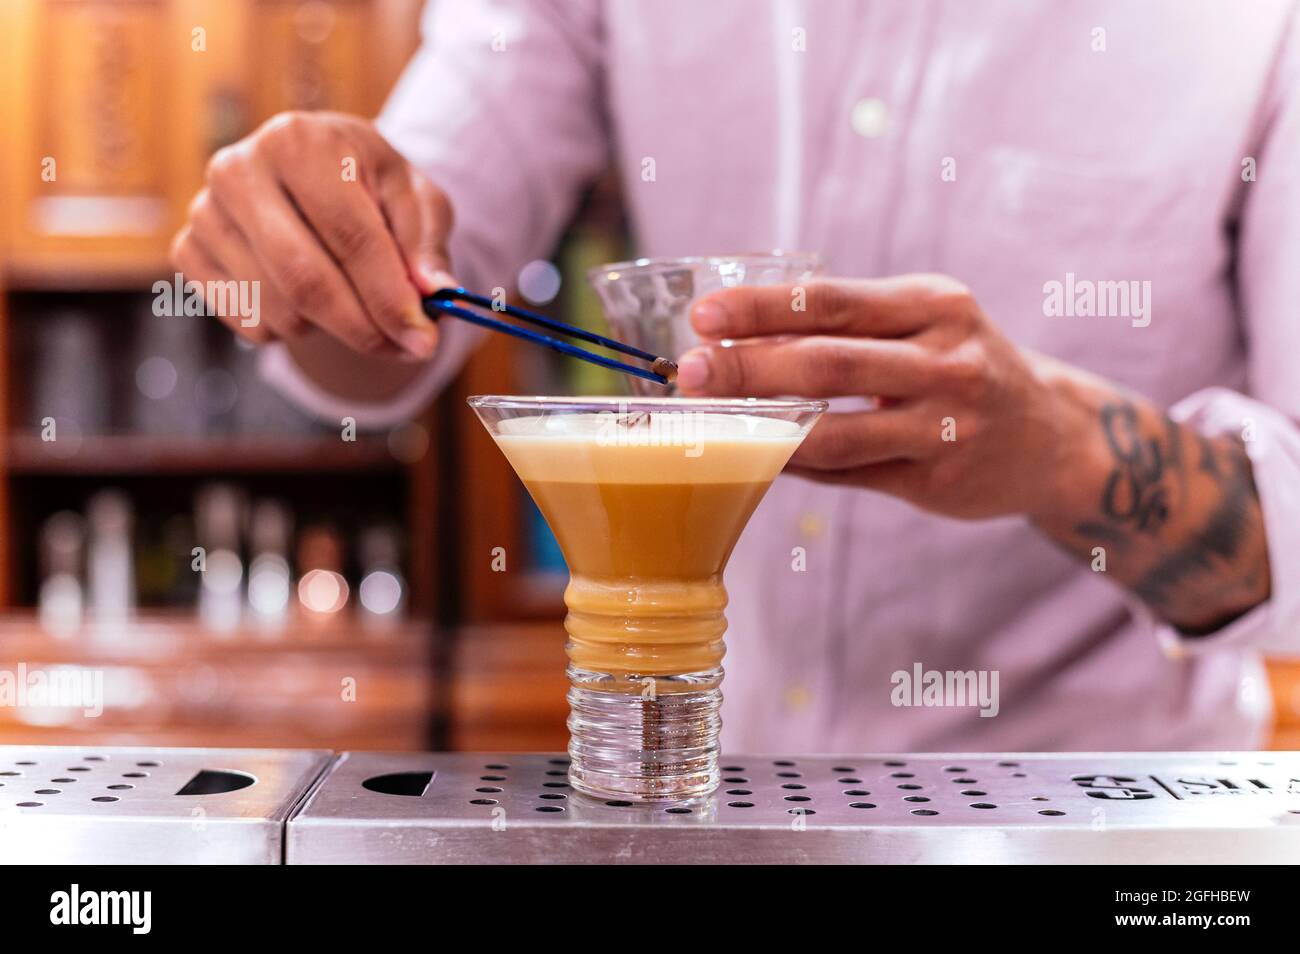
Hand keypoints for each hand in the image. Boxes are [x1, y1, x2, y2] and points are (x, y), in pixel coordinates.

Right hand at [170, 111, 454, 359]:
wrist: (314, 180)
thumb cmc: (372, 190)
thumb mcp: (415, 202)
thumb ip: (427, 247)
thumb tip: (434, 295)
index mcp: (301, 140)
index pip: (351, 237)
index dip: (390, 299)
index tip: (423, 342)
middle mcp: (239, 167)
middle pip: (305, 280)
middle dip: (362, 329)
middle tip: (402, 350)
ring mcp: (205, 209)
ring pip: (278, 308)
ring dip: (330, 330)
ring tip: (355, 306)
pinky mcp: (187, 249)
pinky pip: (247, 321)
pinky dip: (288, 331)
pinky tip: (305, 299)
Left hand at [678, 273, 1270, 631]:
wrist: (1050, 435)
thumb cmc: (959, 367)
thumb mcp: (924, 324)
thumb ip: (847, 330)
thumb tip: (739, 339)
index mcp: (936, 306)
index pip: (835, 300)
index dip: (764, 308)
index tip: (705, 314)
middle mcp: (949, 362)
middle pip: (830, 364)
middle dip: (750, 368)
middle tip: (692, 370)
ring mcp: (947, 427)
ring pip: (837, 432)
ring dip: (765, 428)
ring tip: (711, 420)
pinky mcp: (937, 482)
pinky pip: (849, 474)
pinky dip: (797, 463)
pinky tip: (757, 455)